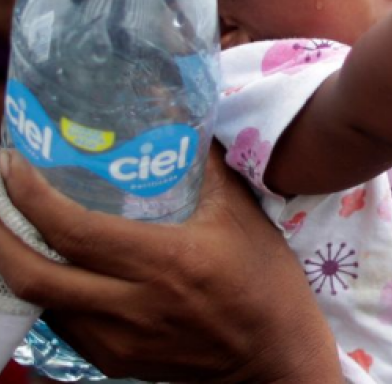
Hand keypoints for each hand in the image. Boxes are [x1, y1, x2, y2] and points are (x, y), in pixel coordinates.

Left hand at [0, 148, 340, 383]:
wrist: (276, 355)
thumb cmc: (265, 280)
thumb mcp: (243, 216)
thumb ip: (208, 168)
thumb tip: (181, 121)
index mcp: (169, 261)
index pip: (76, 230)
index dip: (32, 197)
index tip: (13, 165)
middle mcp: (137, 305)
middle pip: (35, 276)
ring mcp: (122, 341)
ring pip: (42, 304)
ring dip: (17, 265)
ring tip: (13, 230)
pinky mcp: (118, 362)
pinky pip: (62, 326)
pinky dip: (47, 294)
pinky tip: (50, 268)